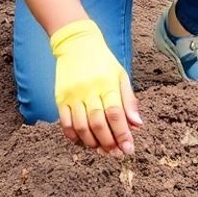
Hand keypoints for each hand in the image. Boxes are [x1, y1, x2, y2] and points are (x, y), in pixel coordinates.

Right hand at [50, 19, 141, 156]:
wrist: (76, 43)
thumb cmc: (102, 60)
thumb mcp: (120, 75)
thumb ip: (129, 100)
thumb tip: (137, 125)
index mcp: (107, 83)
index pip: (115, 113)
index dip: (123, 134)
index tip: (128, 149)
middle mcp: (89, 89)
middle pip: (98, 122)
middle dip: (109, 142)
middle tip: (116, 153)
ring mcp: (72, 94)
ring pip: (81, 126)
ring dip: (93, 142)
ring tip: (102, 149)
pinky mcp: (60, 97)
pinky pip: (65, 122)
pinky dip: (74, 136)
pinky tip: (83, 142)